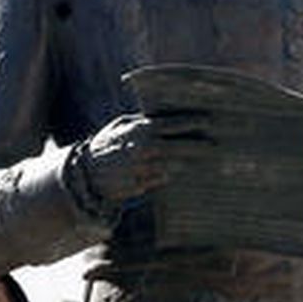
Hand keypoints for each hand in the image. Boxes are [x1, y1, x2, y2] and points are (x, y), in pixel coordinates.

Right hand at [70, 112, 212, 216]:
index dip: (193, 122)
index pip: (173, 124)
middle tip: (217, 145)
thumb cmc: (105, 144)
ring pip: (175, 165)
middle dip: (199, 145)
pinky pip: (164, 180)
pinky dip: (174, 175)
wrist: (85, 173)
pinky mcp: (141, 186)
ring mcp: (142, 169)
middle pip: (180, 147)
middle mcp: (143, 149)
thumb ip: (143, 121)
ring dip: (190, 162)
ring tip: (207, 159)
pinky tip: (184, 172)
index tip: (211, 120)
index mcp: (139, 130)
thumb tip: (166, 115)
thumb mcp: (121, 125)